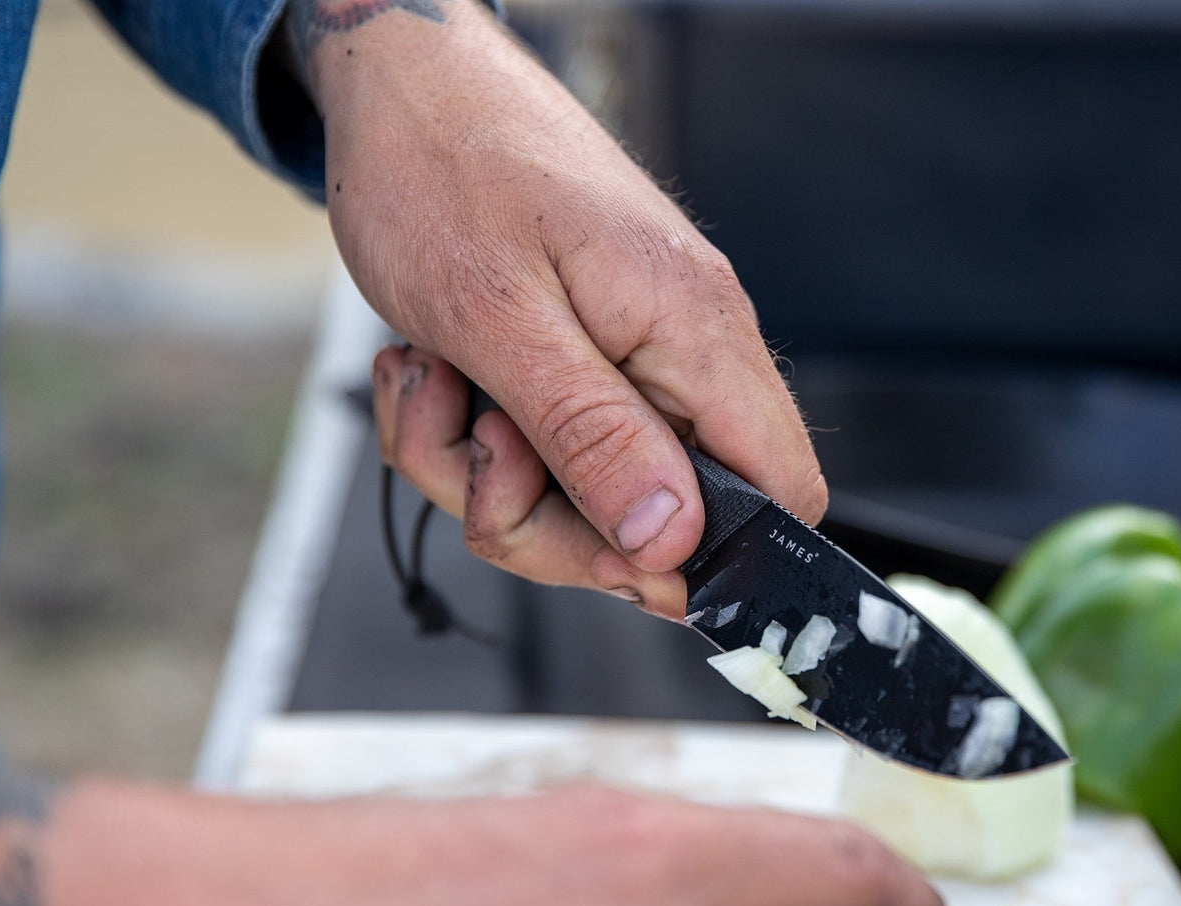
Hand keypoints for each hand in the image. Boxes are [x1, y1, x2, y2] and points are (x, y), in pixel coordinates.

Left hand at [296, 0, 825, 618]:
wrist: (399, 74)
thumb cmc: (442, 165)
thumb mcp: (501, 322)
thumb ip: (593, 437)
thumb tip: (668, 538)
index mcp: (695, 332)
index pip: (781, 491)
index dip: (703, 557)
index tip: (602, 549)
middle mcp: (686, 345)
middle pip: (672, 515)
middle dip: (552, 522)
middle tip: (483, 456)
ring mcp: (638, 349)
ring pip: (594, 490)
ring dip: (495, 475)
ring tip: (442, 390)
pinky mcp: (591, 350)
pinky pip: (552, 447)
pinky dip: (478, 437)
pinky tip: (440, 375)